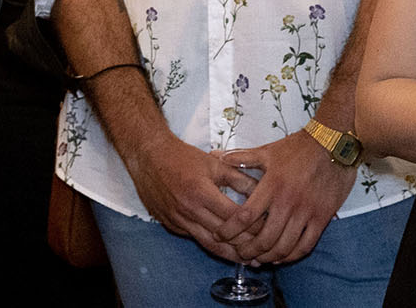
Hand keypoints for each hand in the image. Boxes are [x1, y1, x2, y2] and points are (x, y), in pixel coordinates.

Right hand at [120, 131, 252, 259]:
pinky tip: (224, 248)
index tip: (268, 229)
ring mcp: (178, 220)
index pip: (234, 217)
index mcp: (201, 192)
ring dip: (229, 254)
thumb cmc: (180, 156)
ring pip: (208, 244)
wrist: (148, 155)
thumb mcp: (213, 163)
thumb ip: (238, 178)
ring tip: (248, 260)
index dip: (253, 226)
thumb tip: (261, 190)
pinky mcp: (171, 225)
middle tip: (263, 254)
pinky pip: (194, 238)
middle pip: (223, 237)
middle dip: (245, 247)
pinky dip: (211, 245)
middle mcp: (188, 210)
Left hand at [219, 133, 355, 265]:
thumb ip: (241, 157)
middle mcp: (288, 201)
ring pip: (285, 246)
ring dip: (269, 257)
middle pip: (264, 238)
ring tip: (258, 259)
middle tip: (240, 254)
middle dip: (248, 251)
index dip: (230, 230)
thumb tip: (217, 156)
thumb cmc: (298, 148)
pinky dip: (292, 256)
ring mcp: (307, 211)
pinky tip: (282, 257)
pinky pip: (306, 245)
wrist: (333, 144)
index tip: (220, 235)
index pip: (246, 216)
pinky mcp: (322, 218)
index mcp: (272, 185)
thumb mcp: (267, 150)